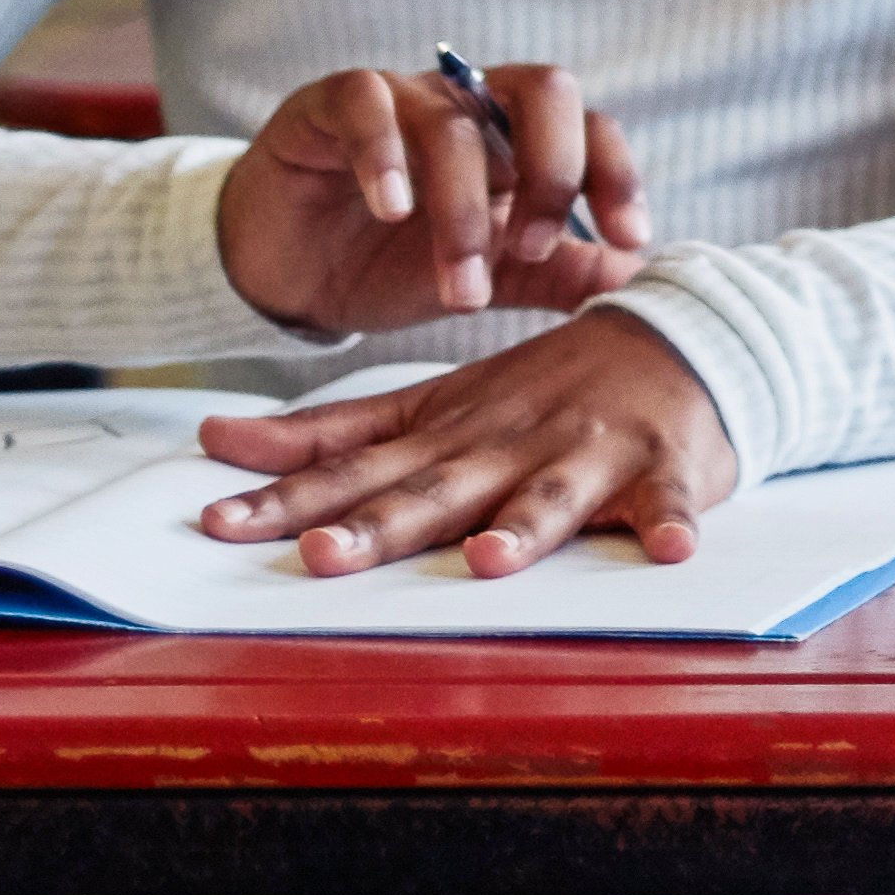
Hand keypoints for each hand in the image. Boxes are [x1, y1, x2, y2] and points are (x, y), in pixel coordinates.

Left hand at [191, 310, 736, 577]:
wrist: (681, 334)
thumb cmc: (545, 387)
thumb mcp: (433, 400)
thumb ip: (329, 431)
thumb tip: (214, 438)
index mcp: (450, 434)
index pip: (354, 470)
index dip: (286, 500)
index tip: (219, 524)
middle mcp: (510, 444)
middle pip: (439, 490)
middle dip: (382, 524)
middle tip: (324, 556)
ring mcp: (589, 454)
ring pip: (551, 495)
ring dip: (523, 525)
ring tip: (490, 559)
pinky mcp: (665, 466)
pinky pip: (672, 501)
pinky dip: (675, 522)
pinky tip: (674, 549)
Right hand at [212, 63, 648, 338]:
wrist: (288, 278)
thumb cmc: (393, 265)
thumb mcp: (489, 277)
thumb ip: (560, 274)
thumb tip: (641, 278)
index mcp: (520, 136)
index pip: (593, 128)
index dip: (618, 176)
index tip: (629, 238)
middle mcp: (471, 103)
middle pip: (544, 92)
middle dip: (553, 171)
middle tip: (535, 249)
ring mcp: (402, 97)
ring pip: (454, 122)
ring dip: (464, 209)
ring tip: (461, 285)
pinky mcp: (330, 105)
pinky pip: (367, 104)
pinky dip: (385, 155)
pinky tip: (393, 209)